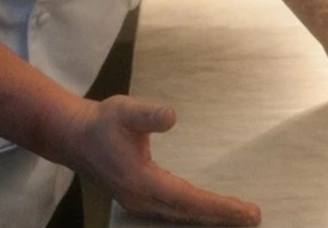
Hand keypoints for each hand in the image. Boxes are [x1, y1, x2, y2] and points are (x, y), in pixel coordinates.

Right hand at [54, 95, 259, 225]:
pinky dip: (194, 215)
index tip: (245, 211)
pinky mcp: (138, 201)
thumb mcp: (126, 110)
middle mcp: (141, 199)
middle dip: (222, 217)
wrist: (74, 136)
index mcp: (142, 181)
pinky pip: (172, 214)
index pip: (189, 199)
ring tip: (239, 218)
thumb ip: (149, 115)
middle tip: (253, 217)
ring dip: (209, 219)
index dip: (218, 207)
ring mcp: (138, 204)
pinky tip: (209, 215)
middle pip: (188, 213)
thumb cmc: (102, 121)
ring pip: (180, 218)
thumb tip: (172, 116)